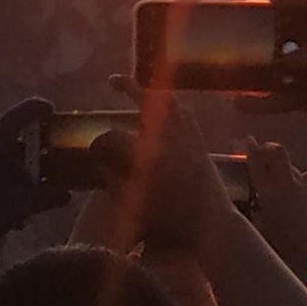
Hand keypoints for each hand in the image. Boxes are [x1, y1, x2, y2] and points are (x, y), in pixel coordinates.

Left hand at [0, 98, 69, 262]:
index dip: (35, 109)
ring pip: (1, 161)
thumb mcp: (21, 207)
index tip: (50, 110)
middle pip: (12, 143)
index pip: (16, 117)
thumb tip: (68, 195)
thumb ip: (47, 198)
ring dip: (18, 176)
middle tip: (48, 168)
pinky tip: (11, 211)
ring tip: (30, 199)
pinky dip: (4, 183)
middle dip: (32, 157)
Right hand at [94, 76, 237, 250]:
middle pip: (148, 101)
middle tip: (114, 80)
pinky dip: (174, 106)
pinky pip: (186, 114)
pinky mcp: (200, 142)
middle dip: (128, 86)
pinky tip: (166, 109)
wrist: (212, 224)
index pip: (115, 137)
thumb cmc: (172, 223)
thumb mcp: (136, 209)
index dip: (100, 141)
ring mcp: (188, 137)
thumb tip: (100, 165)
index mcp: (148, 157)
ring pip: (171, 101)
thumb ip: (115, 185)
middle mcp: (169, 139)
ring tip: (140, 88)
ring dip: (154, 91)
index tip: (93, 149)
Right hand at [236, 0, 306, 167]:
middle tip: (250, 31)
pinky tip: (241, 104)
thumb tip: (278, 55)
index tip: (270, 6)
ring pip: (289, 55)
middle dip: (275, 25)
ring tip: (241, 64)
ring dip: (266, 58)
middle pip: (302, 23)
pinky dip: (264, 95)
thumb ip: (306, 57)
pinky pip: (284, 87)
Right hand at [248, 141, 306, 294]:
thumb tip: (253, 204)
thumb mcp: (262, 232)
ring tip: (281, 178)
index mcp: (268, 191)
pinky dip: (302, 181)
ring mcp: (306, 186)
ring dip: (286, 167)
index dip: (250, 148)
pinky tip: (300, 192)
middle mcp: (287, 183)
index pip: (256, 162)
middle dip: (269, 148)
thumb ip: (255, 214)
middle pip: (278, 151)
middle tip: (263, 150)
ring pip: (294, 166)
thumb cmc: (286, 248)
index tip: (248, 140)